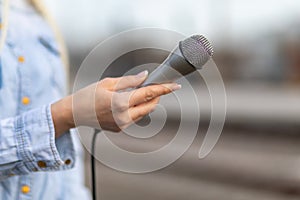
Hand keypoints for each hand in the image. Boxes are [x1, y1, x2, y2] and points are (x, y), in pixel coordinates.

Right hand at [51, 71, 180, 136]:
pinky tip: (126, 103)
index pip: (148, 94)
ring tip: (138, 93)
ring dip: (146, 103)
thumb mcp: (108, 83)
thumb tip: (145, 77)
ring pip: (143, 113)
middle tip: (156, 86)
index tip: (176, 86)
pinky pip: (134, 118)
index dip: (164, 89)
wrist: (73, 113)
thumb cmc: (87, 96)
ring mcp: (122, 125)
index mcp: (120, 103)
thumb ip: (130, 81)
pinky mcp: (120, 130)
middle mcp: (124, 117)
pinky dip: (136, 109)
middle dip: (156, 96)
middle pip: (150, 106)